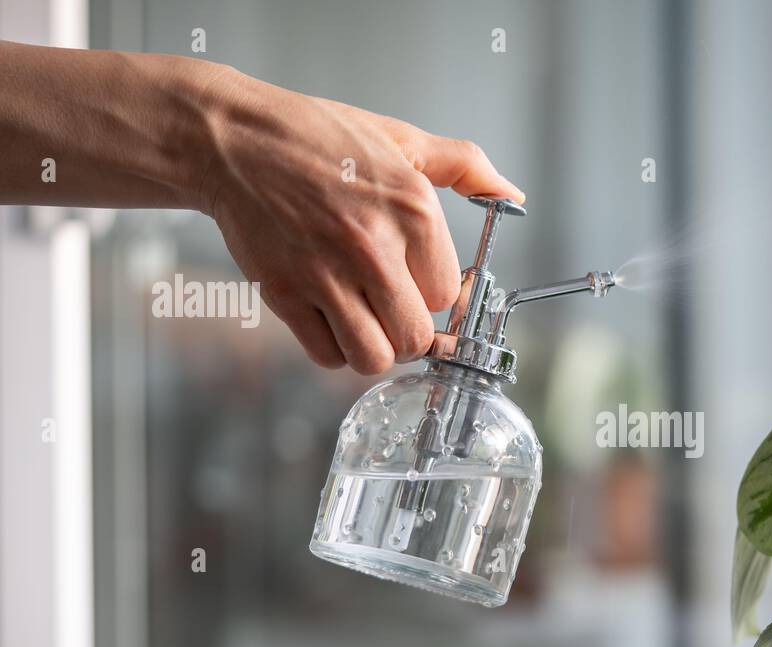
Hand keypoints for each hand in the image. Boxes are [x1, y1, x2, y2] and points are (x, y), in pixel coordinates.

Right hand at [199, 67, 523, 372]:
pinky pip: (326, 355)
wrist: (234, 140)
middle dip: (409, 333)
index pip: (446, 294)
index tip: (418, 284)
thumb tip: (513, 195)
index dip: (433, 294)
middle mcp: (373, 247)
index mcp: (412, 210)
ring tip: (366, 321)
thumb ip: (464, 167)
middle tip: (395, 313)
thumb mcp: (402, 139)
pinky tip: (331, 318)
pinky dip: (333, 347)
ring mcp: (326, 275)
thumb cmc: (317, 138)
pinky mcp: (285, 294)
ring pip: (374, 358)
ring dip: (374, 349)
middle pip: (415, 338)